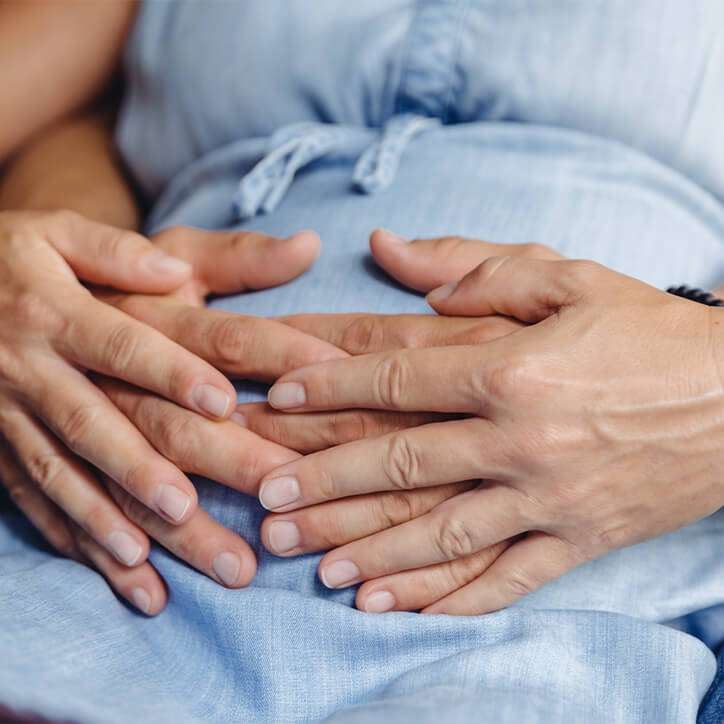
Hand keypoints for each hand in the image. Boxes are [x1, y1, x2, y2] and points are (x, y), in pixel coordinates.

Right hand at [0, 212, 336, 612]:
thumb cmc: (15, 257)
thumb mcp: (57, 233)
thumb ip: (118, 250)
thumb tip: (175, 268)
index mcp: (57, 312)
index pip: (121, 345)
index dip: (170, 372)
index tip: (222, 402)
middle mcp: (32, 370)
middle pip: (99, 426)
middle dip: (148, 471)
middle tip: (201, 512)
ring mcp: (10, 416)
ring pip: (66, 475)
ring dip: (110, 521)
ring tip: (158, 563)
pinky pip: (35, 498)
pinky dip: (76, 538)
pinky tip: (122, 574)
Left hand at [258, 251, 723, 614]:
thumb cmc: (649, 330)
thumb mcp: (569, 276)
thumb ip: (476, 266)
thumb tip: (391, 249)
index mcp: (513, 368)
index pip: (397, 377)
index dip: (329, 386)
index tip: (278, 397)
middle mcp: (522, 440)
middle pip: (401, 462)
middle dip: (325, 480)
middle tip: (264, 496)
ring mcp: (550, 500)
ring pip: (441, 533)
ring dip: (368, 551)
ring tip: (308, 564)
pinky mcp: (579, 541)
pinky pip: (503, 579)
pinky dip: (445, 598)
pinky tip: (391, 608)